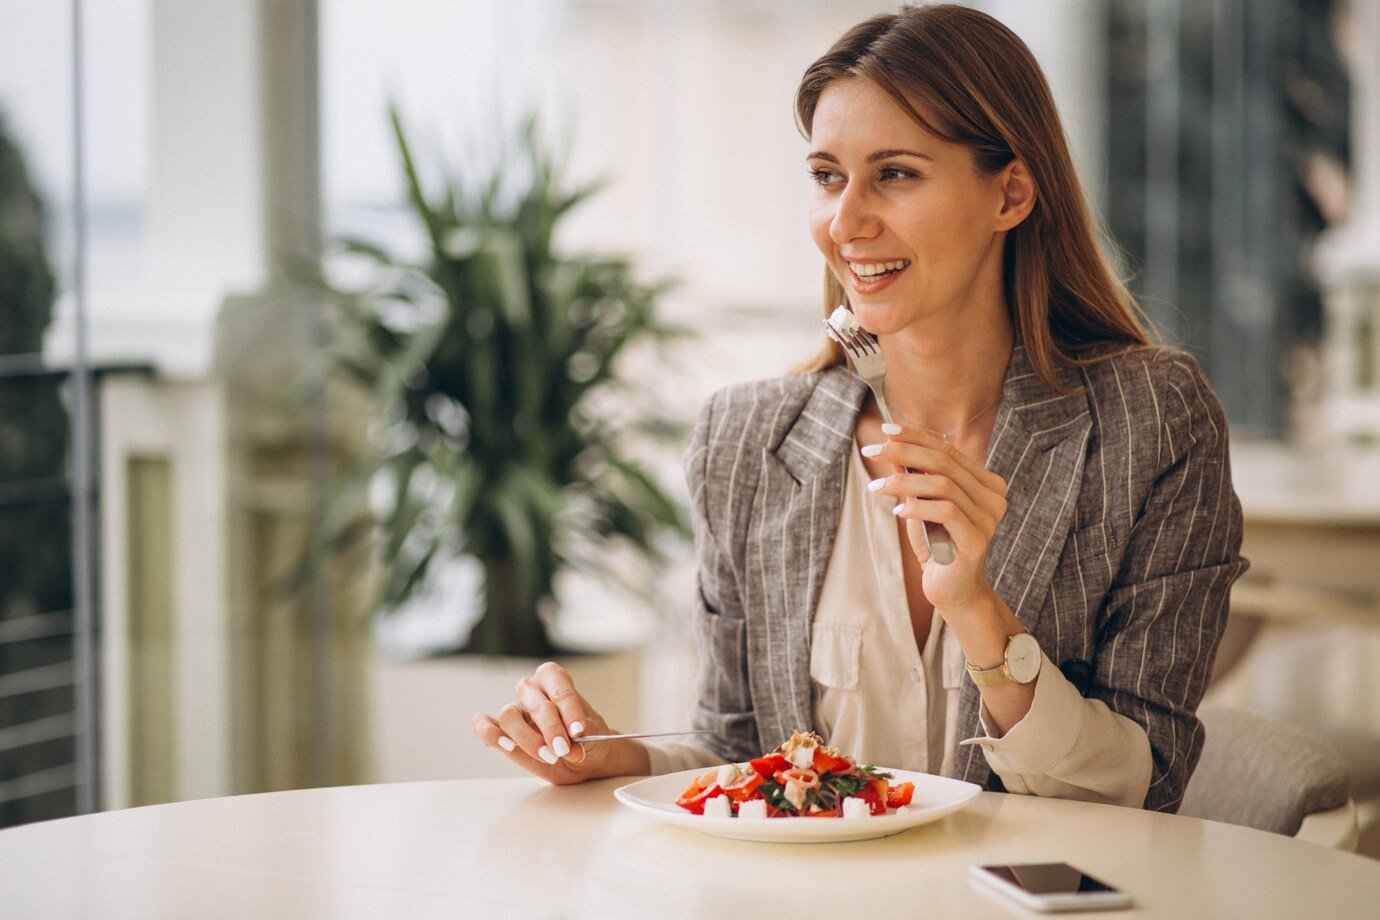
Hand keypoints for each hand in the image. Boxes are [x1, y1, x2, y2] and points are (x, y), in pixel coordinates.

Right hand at [471, 661, 649, 784]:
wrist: (586, 758)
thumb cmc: (589, 739)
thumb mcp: (594, 737)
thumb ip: (583, 738)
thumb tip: (572, 746)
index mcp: (554, 679)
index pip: (558, 686)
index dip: (568, 708)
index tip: (579, 730)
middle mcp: (531, 690)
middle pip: (535, 703)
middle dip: (551, 728)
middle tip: (564, 749)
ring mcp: (514, 710)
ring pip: (509, 716)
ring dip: (528, 739)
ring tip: (549, 757)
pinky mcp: (502, 731)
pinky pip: (485, 726)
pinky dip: (490, 733)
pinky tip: (505, 744)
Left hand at [862, 425, 1007, 611]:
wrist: (951, 590)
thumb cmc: (936, 545)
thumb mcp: (920, 505)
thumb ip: (912, 478)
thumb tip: (891, 446)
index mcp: (985, 483)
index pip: (948, 450)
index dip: (916, 436)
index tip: (885, 429)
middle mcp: (993, 497)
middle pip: (944, 462)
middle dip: (903, 452)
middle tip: (872, 450)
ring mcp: (989, 519)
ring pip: (943, 485)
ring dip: (904, 482)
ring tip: (877, 487)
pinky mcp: (978, 540)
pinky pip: (946, 512)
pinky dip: (918, 507)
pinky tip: (898, 511)